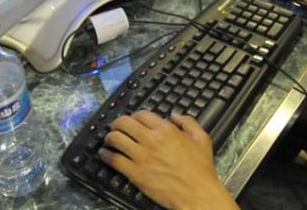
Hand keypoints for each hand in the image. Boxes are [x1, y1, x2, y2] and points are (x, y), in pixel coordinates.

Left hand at [99, 110, 235, 209]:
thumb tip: (174, 114)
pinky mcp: (135, 173)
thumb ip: (188, 122)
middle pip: (124, 123)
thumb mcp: (202, 138)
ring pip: (116, 139)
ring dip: (109, 137)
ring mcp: (141, 156)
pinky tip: (104, 154)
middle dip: (117, 123)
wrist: (196, 193)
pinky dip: (106, 155)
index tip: (133, 120)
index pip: (141, 114)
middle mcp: (151, 140)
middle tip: (116, 127)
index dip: (134, 116)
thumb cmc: (201, 168)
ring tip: (109, 139)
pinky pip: (114, 159)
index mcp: (166, 130)